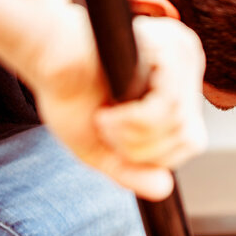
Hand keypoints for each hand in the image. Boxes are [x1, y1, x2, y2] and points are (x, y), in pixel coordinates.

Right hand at [24, 7, 207, 199]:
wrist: (45, 57)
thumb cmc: (70, 94)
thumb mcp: (101, 149)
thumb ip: (132, 171)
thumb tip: (165, 187)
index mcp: (177, 88)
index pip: (191, 142)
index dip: (151, 155)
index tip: (113, 137)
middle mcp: (186, 67)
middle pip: (189, 139)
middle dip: (139, 150)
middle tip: (105, 126)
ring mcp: (180, 54)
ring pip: (177, 126)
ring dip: (130, 136)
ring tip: (103, 117)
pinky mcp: (165, 48)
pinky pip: (165, 109)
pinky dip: (131, 122)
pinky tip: (106, 112)